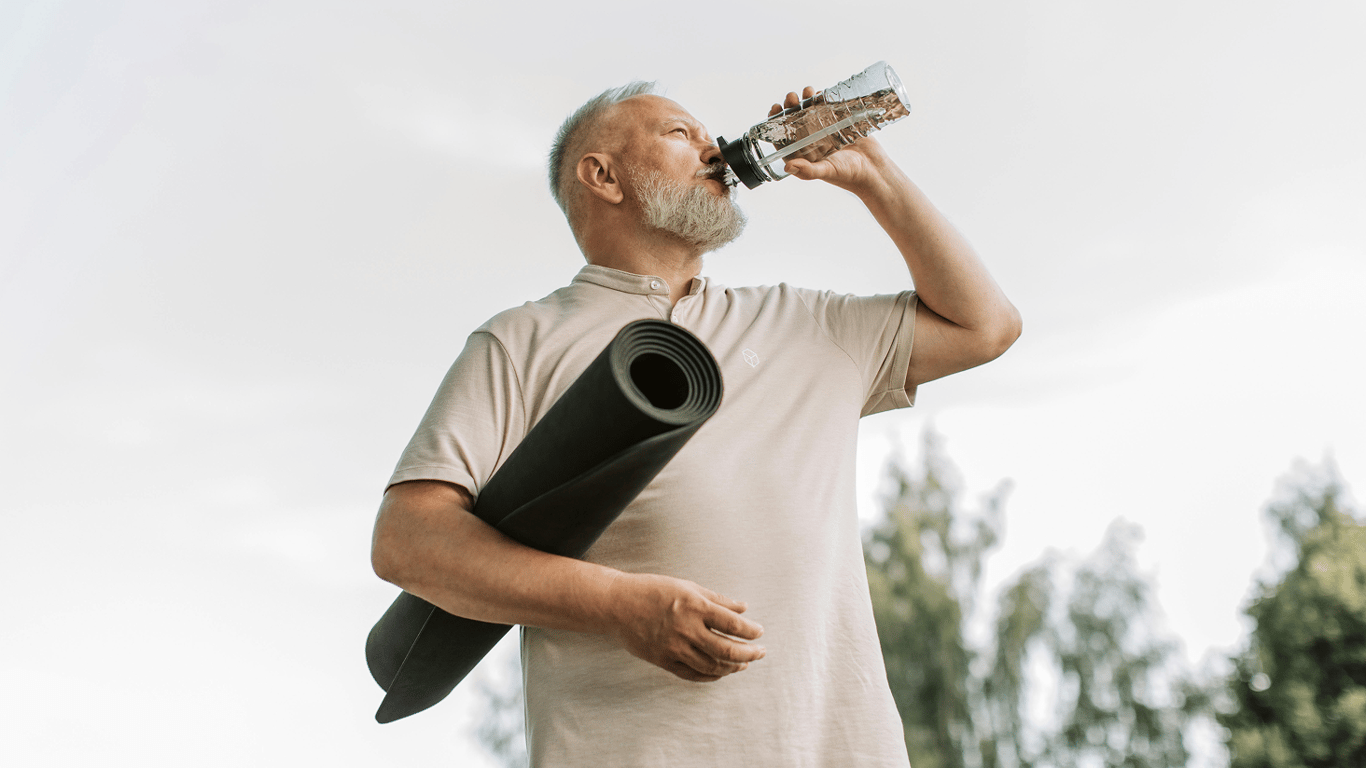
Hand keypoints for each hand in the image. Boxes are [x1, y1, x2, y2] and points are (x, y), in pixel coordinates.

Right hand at [606, 572, 765, 681]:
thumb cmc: (652, 590)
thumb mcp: (687, 586)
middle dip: (749, 654)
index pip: (733, 625)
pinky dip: (710, 676)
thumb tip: (743, 608)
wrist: (617, 604)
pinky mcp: (663, 661)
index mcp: (695, 607)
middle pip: (727, 650)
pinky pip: (692, 674)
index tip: (760, 633)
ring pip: (712, 667)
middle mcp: (687, 629)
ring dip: (732, 667)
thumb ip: (717, 599)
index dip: (751, 632)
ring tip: (742, 663)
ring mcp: (674, 648)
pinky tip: (719, 672)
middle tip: (760, 653)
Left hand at [768, 86, 890, 192]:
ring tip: (807, 91)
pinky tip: (820, 93)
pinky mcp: (839, 123)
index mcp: (803, 155)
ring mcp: (825, 131)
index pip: (784, 137)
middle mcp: (811, 142)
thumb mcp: (827, 171)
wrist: (875, 169)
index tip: (775, 109)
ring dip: (806, 101)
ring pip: (810, 112)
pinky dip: (822, 100)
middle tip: (792, 98)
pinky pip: (827, 108)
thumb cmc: (849, 174)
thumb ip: (807, 170)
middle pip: (795, 121)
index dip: (776, 124)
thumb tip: (787, 167)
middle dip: (790, 108)